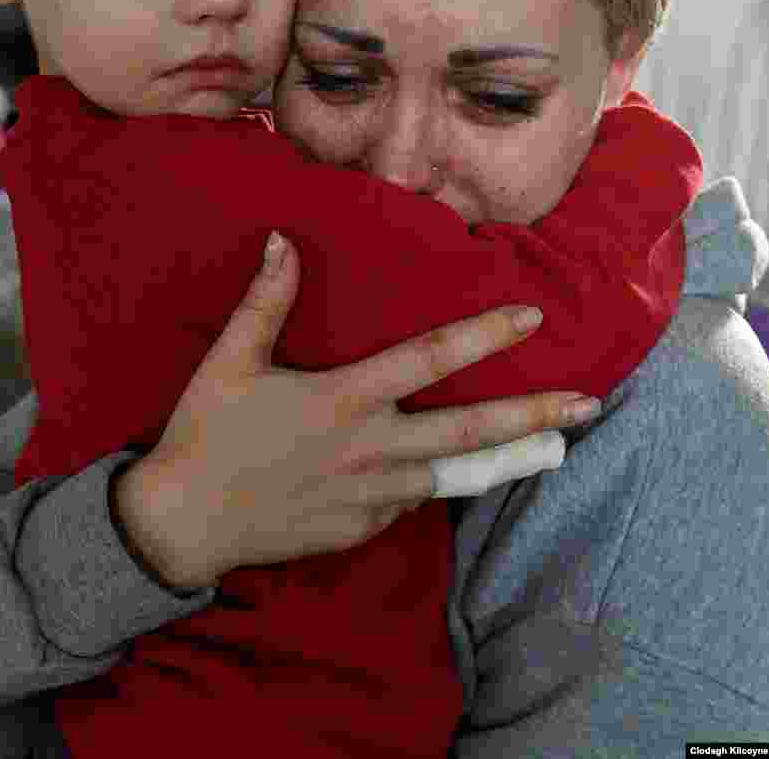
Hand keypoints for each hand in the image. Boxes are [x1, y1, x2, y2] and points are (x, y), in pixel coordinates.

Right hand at [115, 231, 599, 589]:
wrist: (181, 525)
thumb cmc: (206, 435)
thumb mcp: (230, 362)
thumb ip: (264, 302)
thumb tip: (284, 240)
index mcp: (343, 400)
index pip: (428, 360)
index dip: (483, 336)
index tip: (533, 317)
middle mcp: (369, 449)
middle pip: (466, 433)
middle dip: (529, 416)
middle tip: (587, 405)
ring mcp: (369, 497)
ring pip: (455, 480)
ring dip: (507, 461)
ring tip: (556, 451)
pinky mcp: (359, 529)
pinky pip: (410, 504)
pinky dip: (439, 488)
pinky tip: (459, 478)